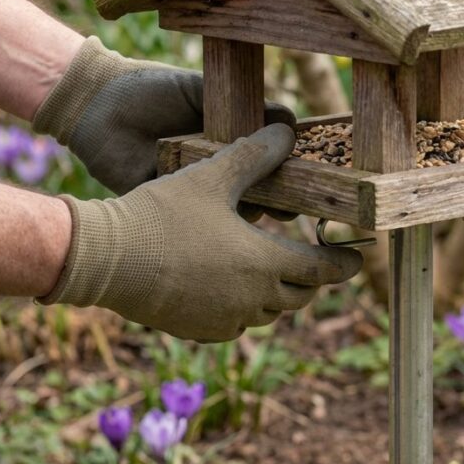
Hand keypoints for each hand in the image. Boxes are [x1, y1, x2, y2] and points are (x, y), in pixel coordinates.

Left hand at [33, 37, 293, 194]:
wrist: (97, 102)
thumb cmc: (151, 90)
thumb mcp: (203, 91)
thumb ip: (248, 105)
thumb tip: (292, 122)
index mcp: (228, 144)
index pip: (268, 162)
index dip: (291, 173)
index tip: (313, 178)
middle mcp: (213, 171)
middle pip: (257, 192)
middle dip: (280, 201)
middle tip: (295, 205)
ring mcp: (190, 191)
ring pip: (228, 211)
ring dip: (247, 211)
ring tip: (262, 206)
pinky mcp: (163, 204)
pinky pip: (191, 219)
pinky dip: (207, 219)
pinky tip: (222, 215)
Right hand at [41, 125, 361, 341]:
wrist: (104, 259)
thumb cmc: (161, 214)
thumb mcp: (212, 176)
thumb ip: (254, 155)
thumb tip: (288, 132)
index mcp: (266, 262)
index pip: (324, 270)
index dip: (345, 263)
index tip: (358, 258)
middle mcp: (254, 299)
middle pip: (301, 294)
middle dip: (312, 277)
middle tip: (315, 260)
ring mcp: (227, 320)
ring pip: (270, 311)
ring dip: (278, 292)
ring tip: (272, 268)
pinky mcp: (202, 331)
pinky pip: (238, 324)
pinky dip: (245, 307)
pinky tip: (231, 287)